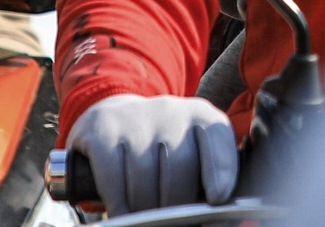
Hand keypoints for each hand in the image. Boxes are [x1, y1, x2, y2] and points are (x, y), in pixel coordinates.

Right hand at [69, 94, 238, 215]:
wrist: (116, 118)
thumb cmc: (162, 150)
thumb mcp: (191, 154)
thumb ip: (206, 179)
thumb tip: (212, 209)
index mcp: (201, 116)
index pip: (217, 141)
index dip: (221, 172)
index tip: (216, 199)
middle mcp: (170, 109)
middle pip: (179, 168)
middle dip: (176, 206)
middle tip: (171, 222)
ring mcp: (135, 117)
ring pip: (144, 177)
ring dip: (145, 209)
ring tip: (146, 219)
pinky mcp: (103, 128)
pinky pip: (112, 176)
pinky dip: (118, 203)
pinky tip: (122, 214)